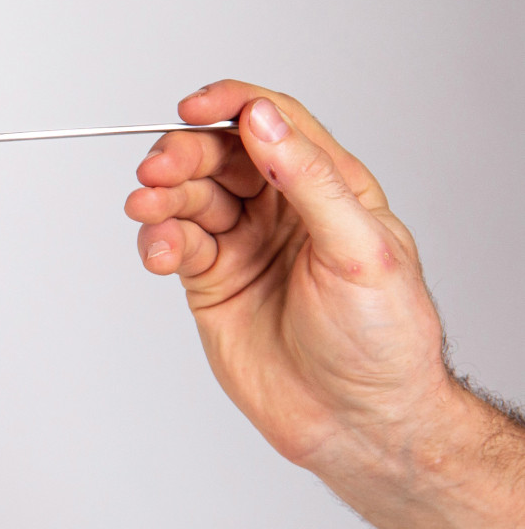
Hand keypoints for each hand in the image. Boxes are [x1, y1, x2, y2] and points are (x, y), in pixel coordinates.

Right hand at [124, 81, 454, 475]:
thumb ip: (310, 180)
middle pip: (219, 155)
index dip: (231, 106)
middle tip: (157, 171)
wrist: (357, 422)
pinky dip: (157, 241)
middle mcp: (283, 209)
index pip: (274, 122)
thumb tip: (262, 121)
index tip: (193, 109)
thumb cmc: (384, 340)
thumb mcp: (360, 250)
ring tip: (146, 210)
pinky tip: (158, 253)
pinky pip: (174, 243)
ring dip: (160, 197)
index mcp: (331, 186)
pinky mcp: (211, 280)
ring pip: (188, 196)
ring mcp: (244, 243)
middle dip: (182, 154)